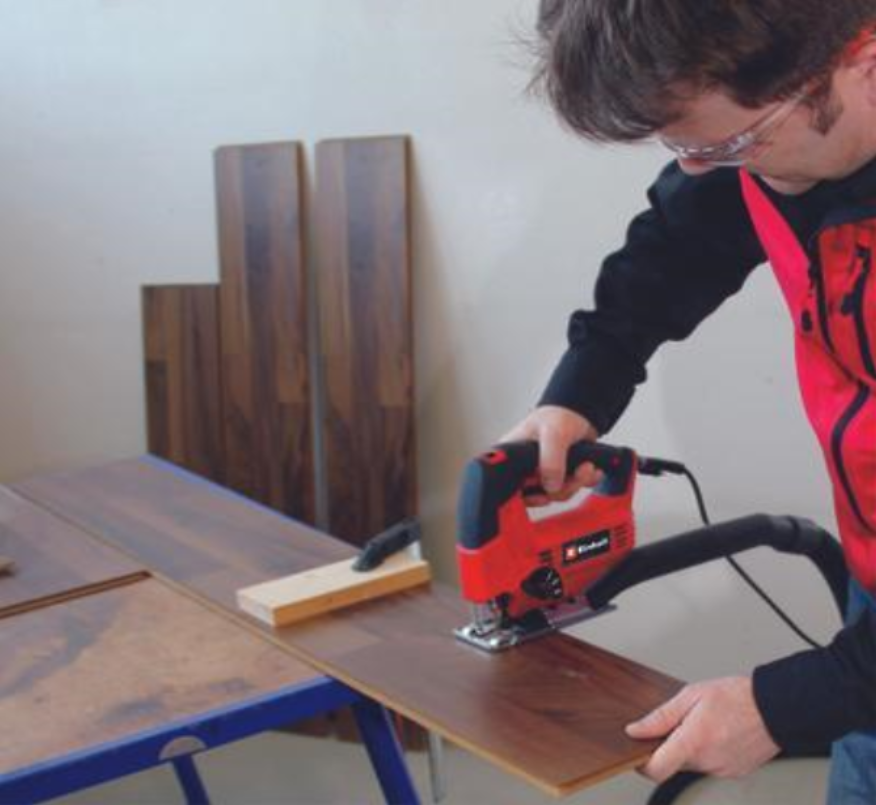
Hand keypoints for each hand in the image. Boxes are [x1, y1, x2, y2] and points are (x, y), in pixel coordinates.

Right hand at [500, 405, 600, 504]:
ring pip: (557, 494)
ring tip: (587, 466)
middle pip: (537, 495)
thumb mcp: (554, 434)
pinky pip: (571, 489)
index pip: (511, 487)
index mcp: (512, 457)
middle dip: (562, 488)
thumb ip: (551, 461)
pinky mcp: (560, 476)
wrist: (581, 413)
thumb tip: (551, 487)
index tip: (544, 495)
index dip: (527, 495)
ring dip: (577, 483)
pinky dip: (585, 482)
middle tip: (576, 473)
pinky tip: (591, 470)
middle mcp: (525, 468)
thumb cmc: (559, 415)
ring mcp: (543, 473)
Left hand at [626, 677, 779, 781]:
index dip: (641, 764)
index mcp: (694, 741)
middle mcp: (708, 761)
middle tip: (679, 724)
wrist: (776, 707)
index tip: (637, 752)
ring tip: (703, 725)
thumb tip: (636, 730)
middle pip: (673, 764)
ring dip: (689, 749)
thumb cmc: (737, 696)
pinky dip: (706, 753)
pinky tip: (717, 734)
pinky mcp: (734, 773)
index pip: (656, 769)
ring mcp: (722, 770)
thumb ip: (660, 716)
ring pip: (691, 765)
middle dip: (668, 747)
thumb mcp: (691, 695)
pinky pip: (709, 766)